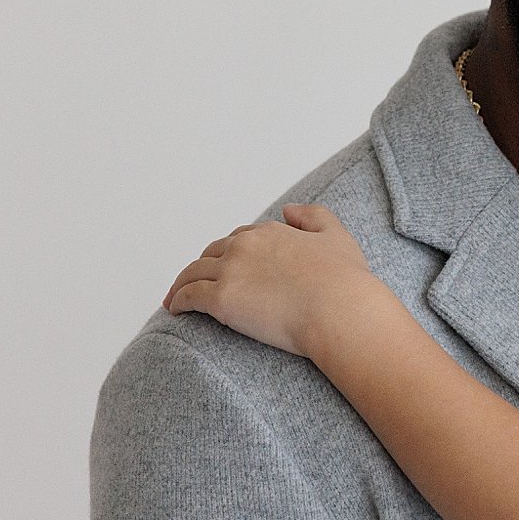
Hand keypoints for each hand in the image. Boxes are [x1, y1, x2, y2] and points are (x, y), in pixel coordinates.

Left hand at [164, 203, 384, 360]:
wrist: (340, 311)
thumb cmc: (344, 281)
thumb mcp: (337, 236)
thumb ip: (314, 216)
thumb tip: (289, 208)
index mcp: (270, 232)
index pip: (242, 238)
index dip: (234, 252)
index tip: (230, 266)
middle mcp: (246, 246)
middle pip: (213, 253)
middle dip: (204, 265)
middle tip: (198, 280)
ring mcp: (231, 271)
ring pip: (193, 273)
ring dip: (182, 283)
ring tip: (176, 296)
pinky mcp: (221, 299)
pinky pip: (188, 296)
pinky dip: (177, 300)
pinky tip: (174, 308)